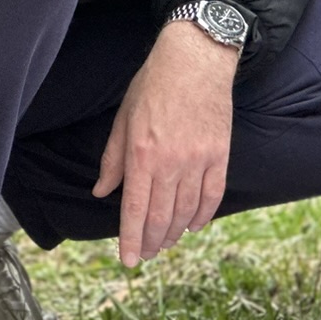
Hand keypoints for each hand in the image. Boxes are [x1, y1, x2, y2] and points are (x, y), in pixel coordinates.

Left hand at [94, 19, 237, 266]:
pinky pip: (212, 195)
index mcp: (142, 154)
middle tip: (145, 254)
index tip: (128, 259)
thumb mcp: (123, 119)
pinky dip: (203, 215)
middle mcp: (170, 163)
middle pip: (160, 217)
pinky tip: (193, 225)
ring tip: (165, 243)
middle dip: (150, 242)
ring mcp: (198, 160)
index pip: (134, 209)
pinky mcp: (219, 155)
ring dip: (174, 233)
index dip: (130, 239)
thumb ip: (113, 160)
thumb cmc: (153, 85)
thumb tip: (101, 192)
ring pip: (186, 211)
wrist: (195, 60)